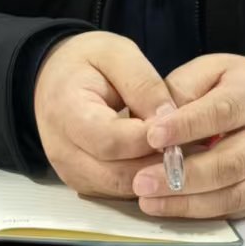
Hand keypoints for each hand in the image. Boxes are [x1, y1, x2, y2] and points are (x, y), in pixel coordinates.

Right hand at [32, 32, 178, 198]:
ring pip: (122, 188)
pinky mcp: (83, 182)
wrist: (54, 78)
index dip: (149, 138)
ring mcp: (71, 171)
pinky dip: (145, 180)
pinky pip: (119, 191)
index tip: (180, 127)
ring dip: (155, 176)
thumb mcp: (117, 54)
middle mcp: (63, 150)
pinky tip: (163, 160)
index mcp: (66, 112)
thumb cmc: (84, 62)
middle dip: (158, 163)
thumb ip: (143, 84)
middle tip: (191, 145)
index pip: (111, 140)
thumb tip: (170, 117)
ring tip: (182, 153)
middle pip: (118, 174)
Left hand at [132, 55, 244, 219]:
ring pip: (232, 193)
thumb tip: (152, 119)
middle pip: (229, 163)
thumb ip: (183, 87)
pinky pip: (236, 209)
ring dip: (188, 202)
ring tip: (149, 201)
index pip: (221, 112)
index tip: (152, 136)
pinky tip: (171, 209)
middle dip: (182, 176)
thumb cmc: (244, 86)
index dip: (187, 126)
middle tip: (140, 181)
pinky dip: (202, 214)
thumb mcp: (215, 69)